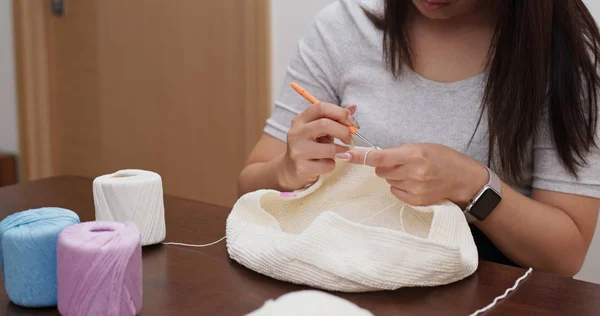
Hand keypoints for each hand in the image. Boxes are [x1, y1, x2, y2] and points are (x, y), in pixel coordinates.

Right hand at [278, 102, 356, 189]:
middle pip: (325, 124)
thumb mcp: (319, 130)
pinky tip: (326, 163)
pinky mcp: (302, 167)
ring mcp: (297, 151)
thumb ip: (335, 119)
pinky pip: (327, 165)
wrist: (290, 169)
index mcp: (300, 120)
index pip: (321, 108)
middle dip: (343, 131)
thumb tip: (353, 108)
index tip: (351, 122)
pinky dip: (332, 165)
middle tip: (349, 139)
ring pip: (329, 149)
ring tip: (339, 152)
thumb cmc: (310, 146)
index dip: (340, 113)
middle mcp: (296, 133)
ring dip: (341, 151)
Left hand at [340, 144, 488, 206]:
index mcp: (414, 154)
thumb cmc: (442, 158)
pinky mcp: (416, 201)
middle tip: (402, 163)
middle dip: (385, 166)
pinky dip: (400, 187)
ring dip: (394, 176)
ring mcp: (415, 189)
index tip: (346, 156)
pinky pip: (395, 192)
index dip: (361, 157)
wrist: (463, 179)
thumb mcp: (422, 147)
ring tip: (413, 173)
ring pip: (387, 181)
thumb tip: (375, 157)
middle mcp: (414, 172)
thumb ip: (399, 152)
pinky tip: (415, 183)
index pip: (381, 157)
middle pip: (380, 170)